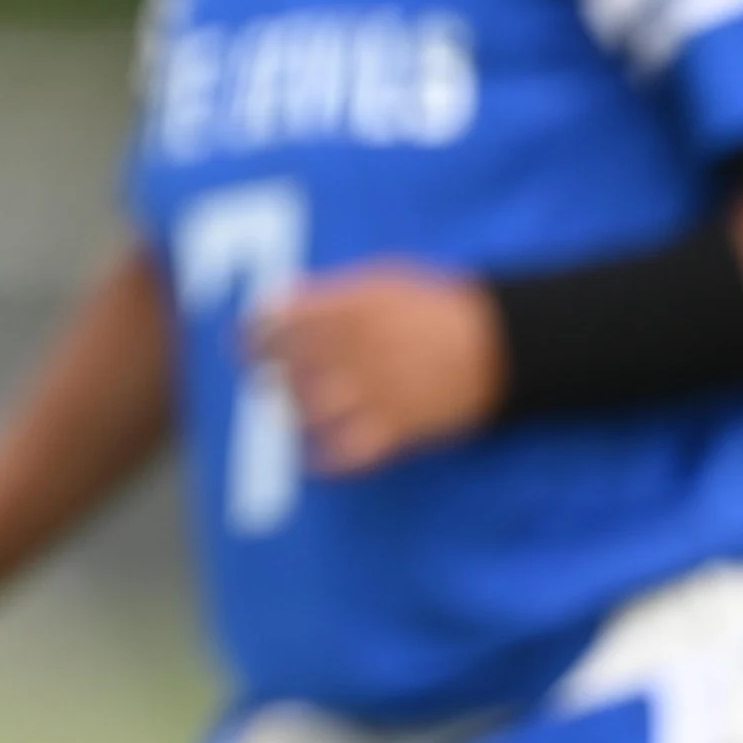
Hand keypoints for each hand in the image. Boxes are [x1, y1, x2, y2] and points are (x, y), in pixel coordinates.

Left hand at [248, 263, 503, 475]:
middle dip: (268, 374)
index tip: (244, 344)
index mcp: (349, 309)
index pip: (280, 324)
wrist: (498, 343)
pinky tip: (313, 460)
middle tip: (264, 378)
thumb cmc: (436, 306)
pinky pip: (346, 454)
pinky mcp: (396, 429)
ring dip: (290, 412)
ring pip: (307, 410)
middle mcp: (354, 350)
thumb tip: (281, 300)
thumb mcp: (382, 280)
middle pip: (287, 368)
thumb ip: (330, 293)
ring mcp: (374, 391)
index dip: (254, 337)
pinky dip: (324, 462)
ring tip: (286, 411)